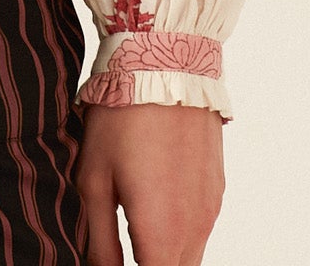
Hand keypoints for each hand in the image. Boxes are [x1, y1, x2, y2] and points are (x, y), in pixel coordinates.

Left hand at [76, 102, 224, 264]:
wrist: (165, 64)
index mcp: (162, 235)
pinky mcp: (216, 189)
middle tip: (122, 244)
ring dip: (164, 251)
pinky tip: (154, 198)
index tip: (114, 259)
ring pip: (190, 255)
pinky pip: (200, 228)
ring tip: (133, 220)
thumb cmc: (122, 119)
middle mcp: (195, 230)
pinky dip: (178, 230)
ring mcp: (210, 209)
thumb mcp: (93, 181)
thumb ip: (99, 242)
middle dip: (148, 262)